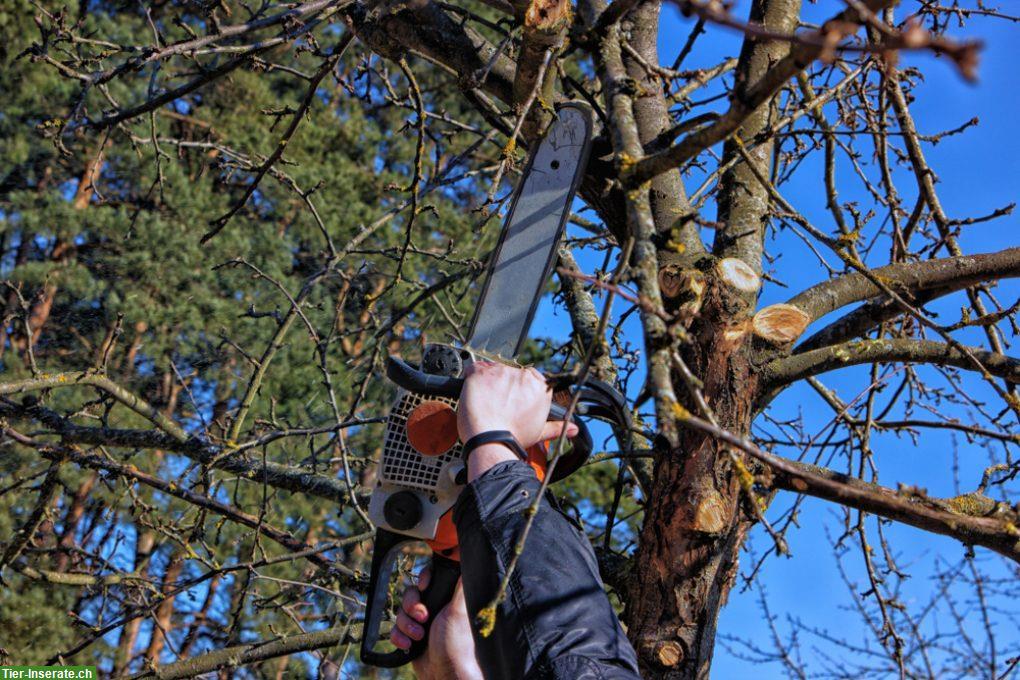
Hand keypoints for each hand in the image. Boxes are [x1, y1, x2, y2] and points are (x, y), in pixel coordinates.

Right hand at [390, 568, 481, 679]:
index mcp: (445, 598)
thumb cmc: (456, 644)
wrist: (445, 674)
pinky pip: (395, 630)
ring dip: (406, 625)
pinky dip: (399, 637)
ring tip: (418, 636)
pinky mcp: (410, 637)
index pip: (428, 578)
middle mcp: (433, 608)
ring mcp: (420, 623)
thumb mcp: (458, 610)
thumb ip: (460, 585)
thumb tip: (468, 560)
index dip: (423, 580)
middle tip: (423, 618)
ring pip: (400, 612)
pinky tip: (409, 645)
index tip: (424, 587)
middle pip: (410, 594)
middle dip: (412, 607)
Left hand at [457, 361, 577, 447]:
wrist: (490, 441)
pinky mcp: (482, 372)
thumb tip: (573, 429)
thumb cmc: (513, 438)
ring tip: (484, 404)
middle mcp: (523, 376)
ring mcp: (502, 372)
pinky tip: (473, 394)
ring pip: (493, 372)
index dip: (518, 389)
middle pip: (511, 375)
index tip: (512, 399)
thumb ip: (556, 427)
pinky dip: (471, 379)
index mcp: (540, 388)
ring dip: (488, 384)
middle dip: (503, 387)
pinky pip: (474, 368)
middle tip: (497, 405)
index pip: (530, 378)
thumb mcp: (538, 433)